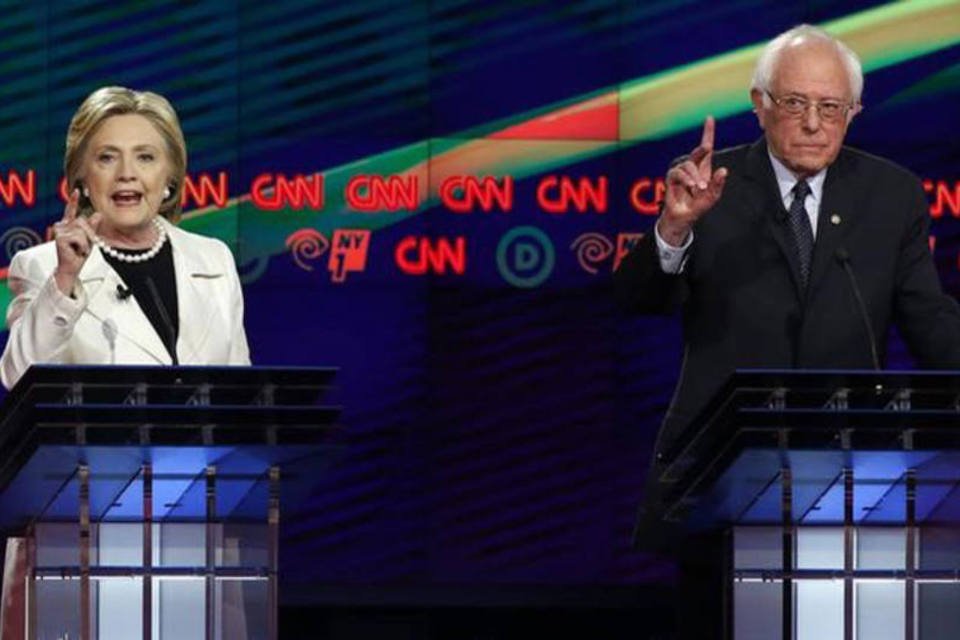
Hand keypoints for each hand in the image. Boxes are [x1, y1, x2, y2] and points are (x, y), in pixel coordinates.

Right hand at [53, 189, 101, 295]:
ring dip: (85, 242)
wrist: (71, 267)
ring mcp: (59, 230)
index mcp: (68, 225)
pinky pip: (79, 237)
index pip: (71, 211)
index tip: (78, 191)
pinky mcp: (60, 237)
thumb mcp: (89, 239)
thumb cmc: (78, 254)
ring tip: (78, 249)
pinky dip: (82, 245)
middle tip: (82, 246)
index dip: (73, 200)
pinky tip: (76, 251)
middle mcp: (62, 225)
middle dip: (87, 235)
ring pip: (82, 230)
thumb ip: (92, 227)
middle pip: (82, 222)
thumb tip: (98, 214)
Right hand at [658, 116, 727, 245]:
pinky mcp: (672, 178)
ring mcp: (681, 172)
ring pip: (688, 165)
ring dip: (695, 176)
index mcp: (704, 168)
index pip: (706, 148)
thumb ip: (718, 184)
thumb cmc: (698, 205)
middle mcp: (692, 167)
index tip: (709, 118)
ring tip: (700, 188)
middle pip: (696, 153)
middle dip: (702, 148)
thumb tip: (723, 170)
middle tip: (707, 147)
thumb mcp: (713, 196)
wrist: (684, 217)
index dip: (707, 133)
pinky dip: (686, 180)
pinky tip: (691, 187)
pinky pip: (678, 173)